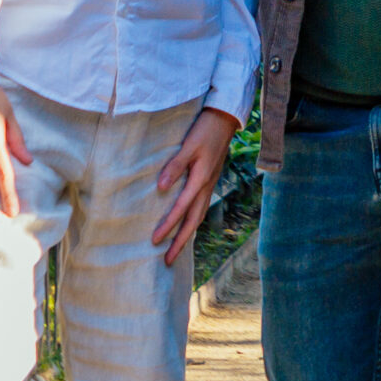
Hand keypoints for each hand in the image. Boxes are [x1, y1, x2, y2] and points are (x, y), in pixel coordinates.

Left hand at [152, 107, 238, 265]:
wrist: (225, 119)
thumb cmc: (205, 130)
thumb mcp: (189, 145)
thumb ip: (174, 166)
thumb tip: (160, 188)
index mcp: (200, 179)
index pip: (181, 209)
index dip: (168, 226)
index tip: (154, 241)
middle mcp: (206, 186)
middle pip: (193, 221)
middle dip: (180, 242)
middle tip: (167, 261)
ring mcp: (210, 184)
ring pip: (198, 216)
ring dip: (187, 234)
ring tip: (176, 249)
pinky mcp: (210, 180)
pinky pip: (201, 207)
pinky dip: (193, 220)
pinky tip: (187, 223)